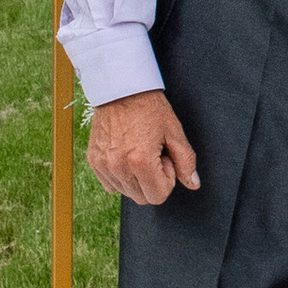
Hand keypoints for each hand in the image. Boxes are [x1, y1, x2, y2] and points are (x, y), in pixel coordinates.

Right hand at [88, 92, 199, 206]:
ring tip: (139, 151)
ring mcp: (103, 165)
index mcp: (140, 161)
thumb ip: (186, 161)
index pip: (158, 196)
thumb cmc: (149, 107)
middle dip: (153, 181)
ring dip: (136, 179)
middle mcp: (118, 167)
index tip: (165, 158)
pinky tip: (126, 153)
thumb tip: (193, 184)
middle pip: (142, 198)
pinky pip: (110, 184)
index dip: (167, 179)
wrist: (120, 89)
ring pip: (126, 192)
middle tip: (153, 154)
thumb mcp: (173, 131)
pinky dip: (121, 175)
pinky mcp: (94, 161)